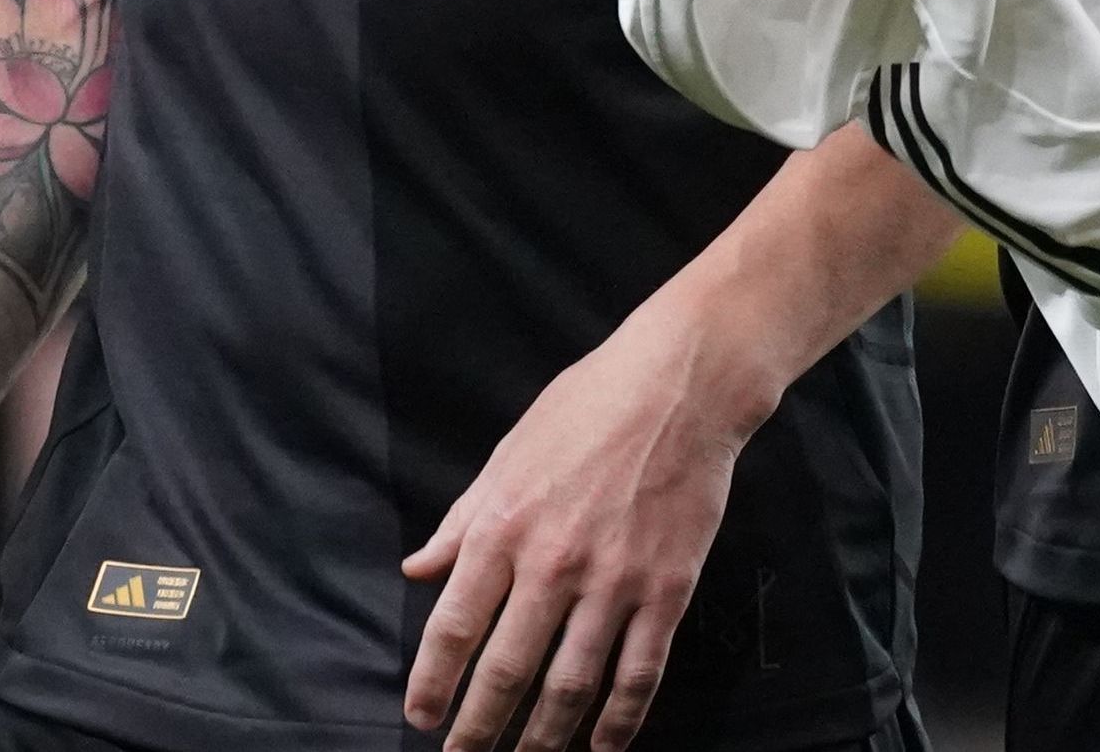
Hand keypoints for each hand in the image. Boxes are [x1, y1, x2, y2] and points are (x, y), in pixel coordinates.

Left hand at [401, 301, 760, 751]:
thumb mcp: (508, 454)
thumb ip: (462, 521)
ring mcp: (614, 582)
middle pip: (506, 671)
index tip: (420, 717)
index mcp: (503, 527)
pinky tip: (600, 747)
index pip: (455, 627)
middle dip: (479, 727)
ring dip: (543, 737)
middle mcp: (553, 564)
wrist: (681, 384)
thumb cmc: (587, 407)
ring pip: (571, 686)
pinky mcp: (666, 590)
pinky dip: (618, 721)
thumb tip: (418, 570)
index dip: (433, 682)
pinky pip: (638, 673)